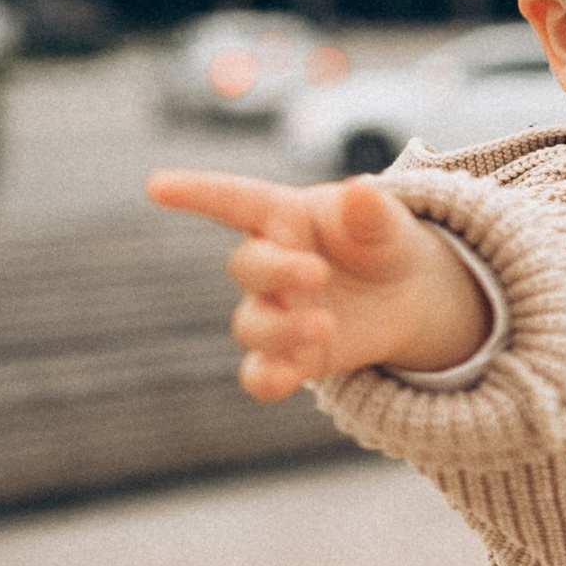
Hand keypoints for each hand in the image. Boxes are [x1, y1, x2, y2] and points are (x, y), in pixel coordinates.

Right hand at [148, 168, 490, 396]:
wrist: (408, 293)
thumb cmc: (380, 241)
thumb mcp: (384, 220)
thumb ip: (369, 210)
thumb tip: (359, 191)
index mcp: (284, 217)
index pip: (234, 200)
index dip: (197, 193)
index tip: (158, 185)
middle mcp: (271, 265)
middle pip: (248, 266)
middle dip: (276, 271)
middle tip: (316, 273)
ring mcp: (277, 313)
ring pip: (252, 324)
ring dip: (283, 329)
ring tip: (325, 326)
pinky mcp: (293, 357)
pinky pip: (261, 374)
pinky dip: (266, 380)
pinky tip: (283, 380)